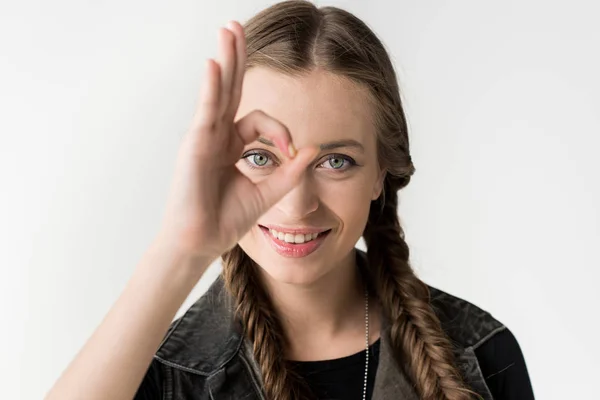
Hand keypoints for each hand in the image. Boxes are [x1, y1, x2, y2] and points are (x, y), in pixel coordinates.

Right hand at [156, 21, 317, 261]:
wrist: (203, 241)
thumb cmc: (226, 218)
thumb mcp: (268, 192)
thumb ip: (291, 171)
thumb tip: (315, 149)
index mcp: (232, 144)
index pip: (260, 121)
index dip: (280, 132)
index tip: (292, 153)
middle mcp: (217, 135)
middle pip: (231, 88)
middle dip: (238, 58)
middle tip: (238, 28)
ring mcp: (204, 136)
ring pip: (219, 90)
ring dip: (225, 58)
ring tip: (229, 29)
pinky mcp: (196, 144)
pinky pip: (206, 109)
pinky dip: (211, 87)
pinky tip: (215, 63)